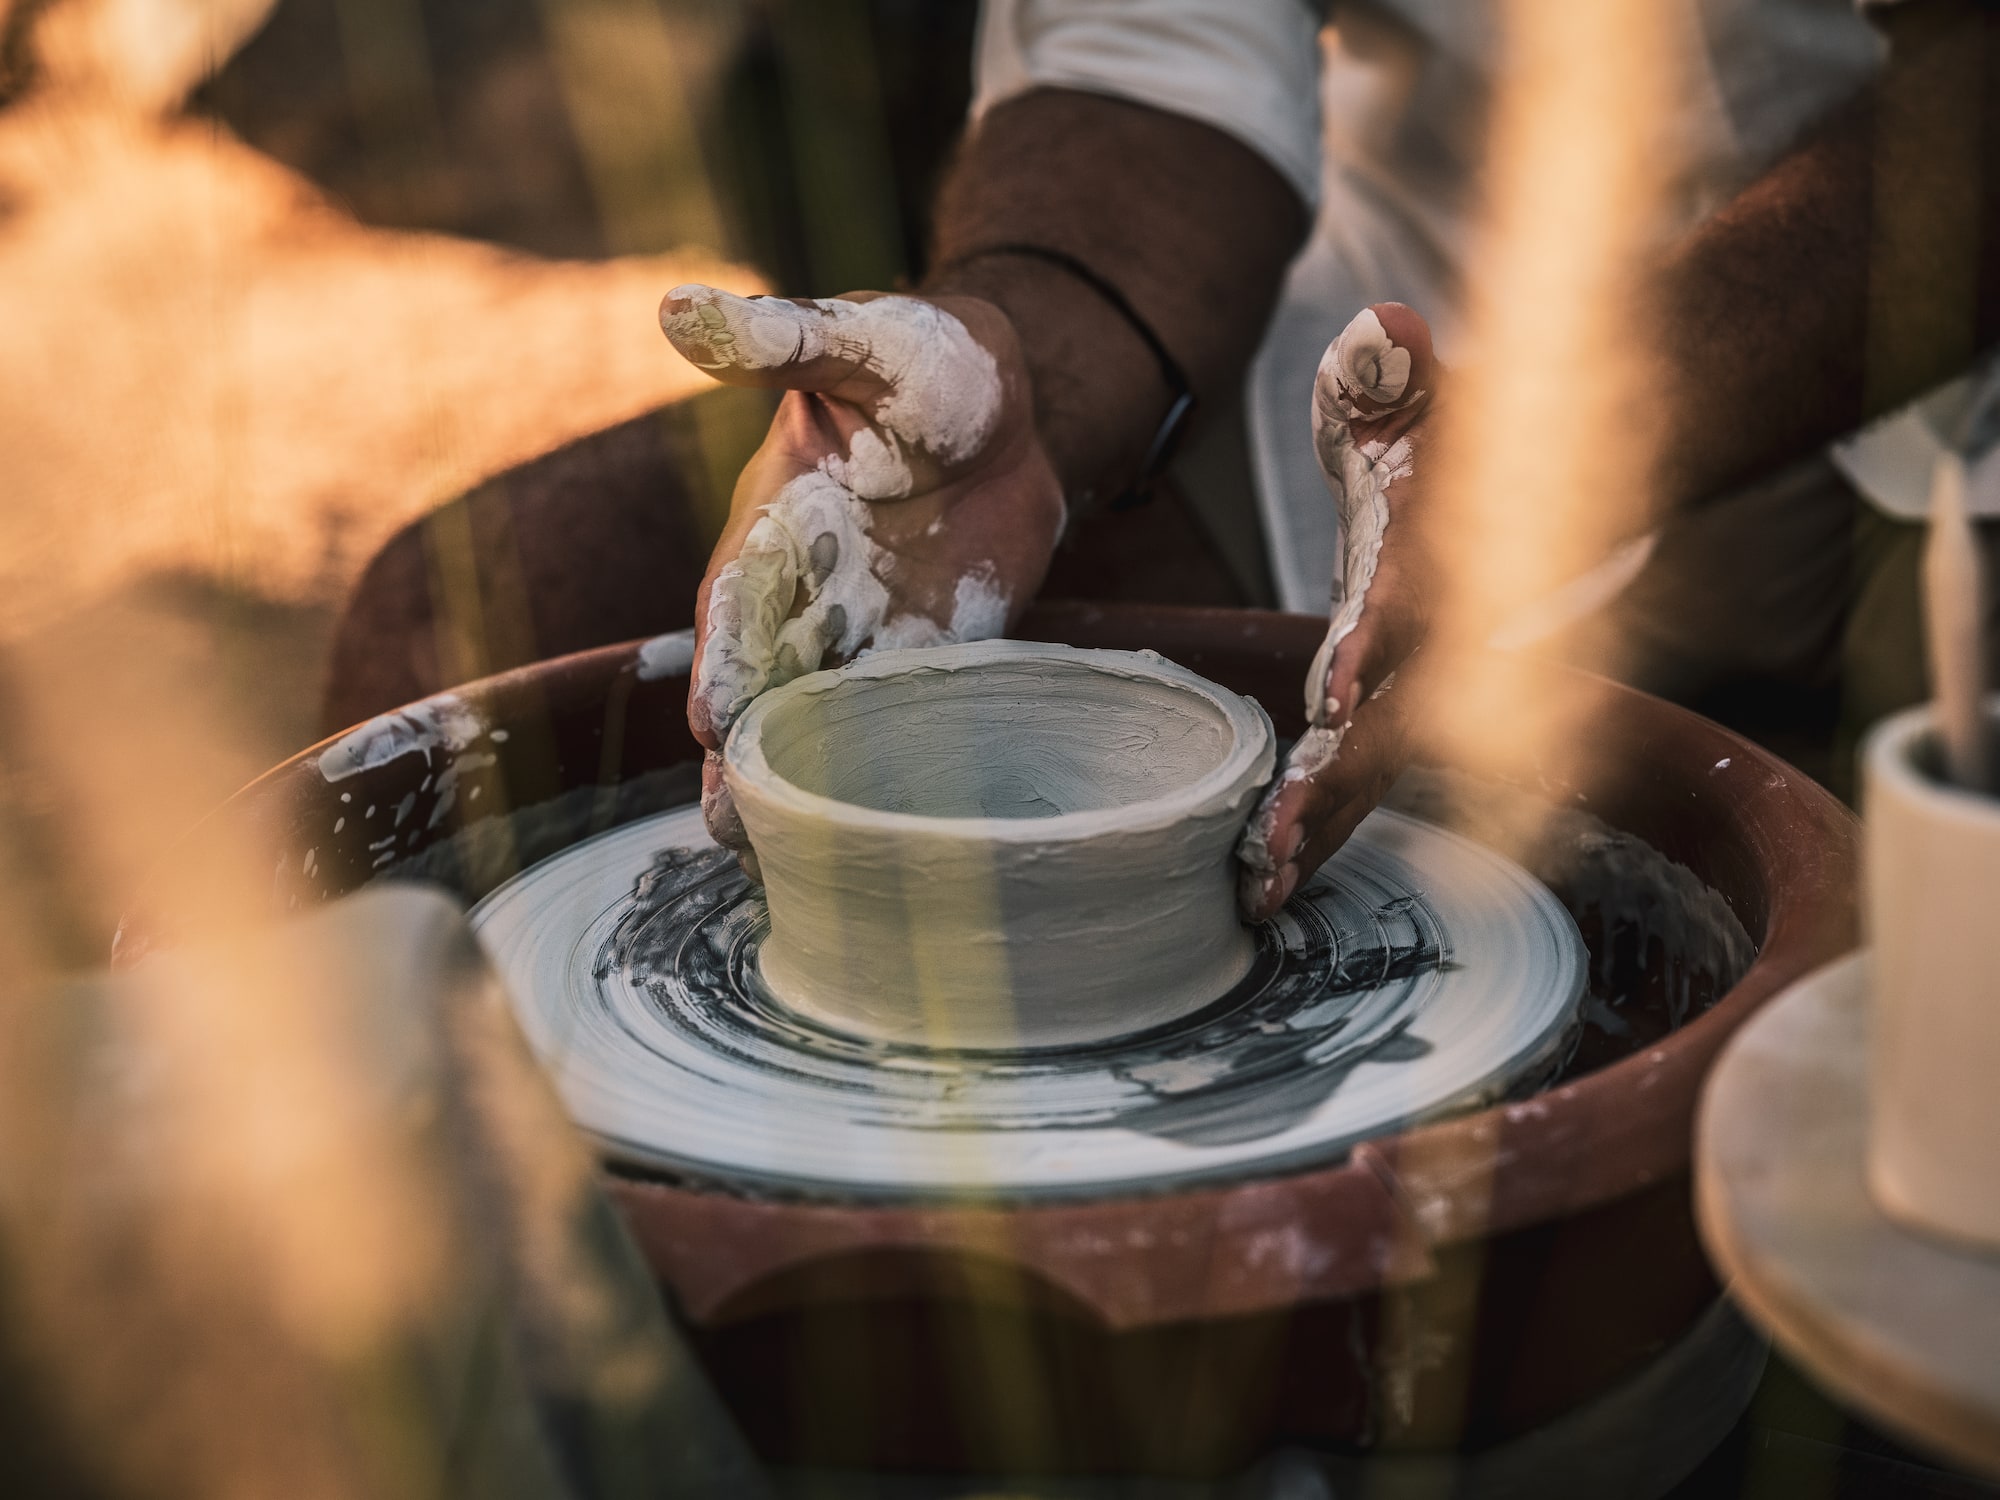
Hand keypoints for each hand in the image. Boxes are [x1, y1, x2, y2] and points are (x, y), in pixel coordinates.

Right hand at [659, 286, 1064, 853]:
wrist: (1007, 408)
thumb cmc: (919, 360)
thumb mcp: (858, 343)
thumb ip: (780, 342)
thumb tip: (679, 310)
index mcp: (770, 523)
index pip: (737, 598)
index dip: (725, 654)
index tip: (711, 712)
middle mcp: (802, 593)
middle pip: (763, 683)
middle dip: (743, 751)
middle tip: (727, 824)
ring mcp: (859, 634)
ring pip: (816, 723)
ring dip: (794, 784)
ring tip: (772, 855)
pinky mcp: (917, 658)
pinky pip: (890, 725)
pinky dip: (877, 776)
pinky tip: (866, 837)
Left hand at [1239, 303, 1440, 918]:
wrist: (1572, 469)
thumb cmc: (1480, 431)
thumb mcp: (1435, 389)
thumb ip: (1399, 371)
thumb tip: (1384, 335)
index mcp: (1446, 554)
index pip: (1411, 602)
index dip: (1376, 644)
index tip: (1335, 690)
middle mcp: (1452, 630)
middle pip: (1395, 714)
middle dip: (1338, 782)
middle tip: (1274, 849)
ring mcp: (1441, 673)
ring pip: (1385, 760)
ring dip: (1329, 824)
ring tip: (1264, 890)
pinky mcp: (1420, 692)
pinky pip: (1378, 764)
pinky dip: (1336, 820)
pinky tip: (1280, 878)